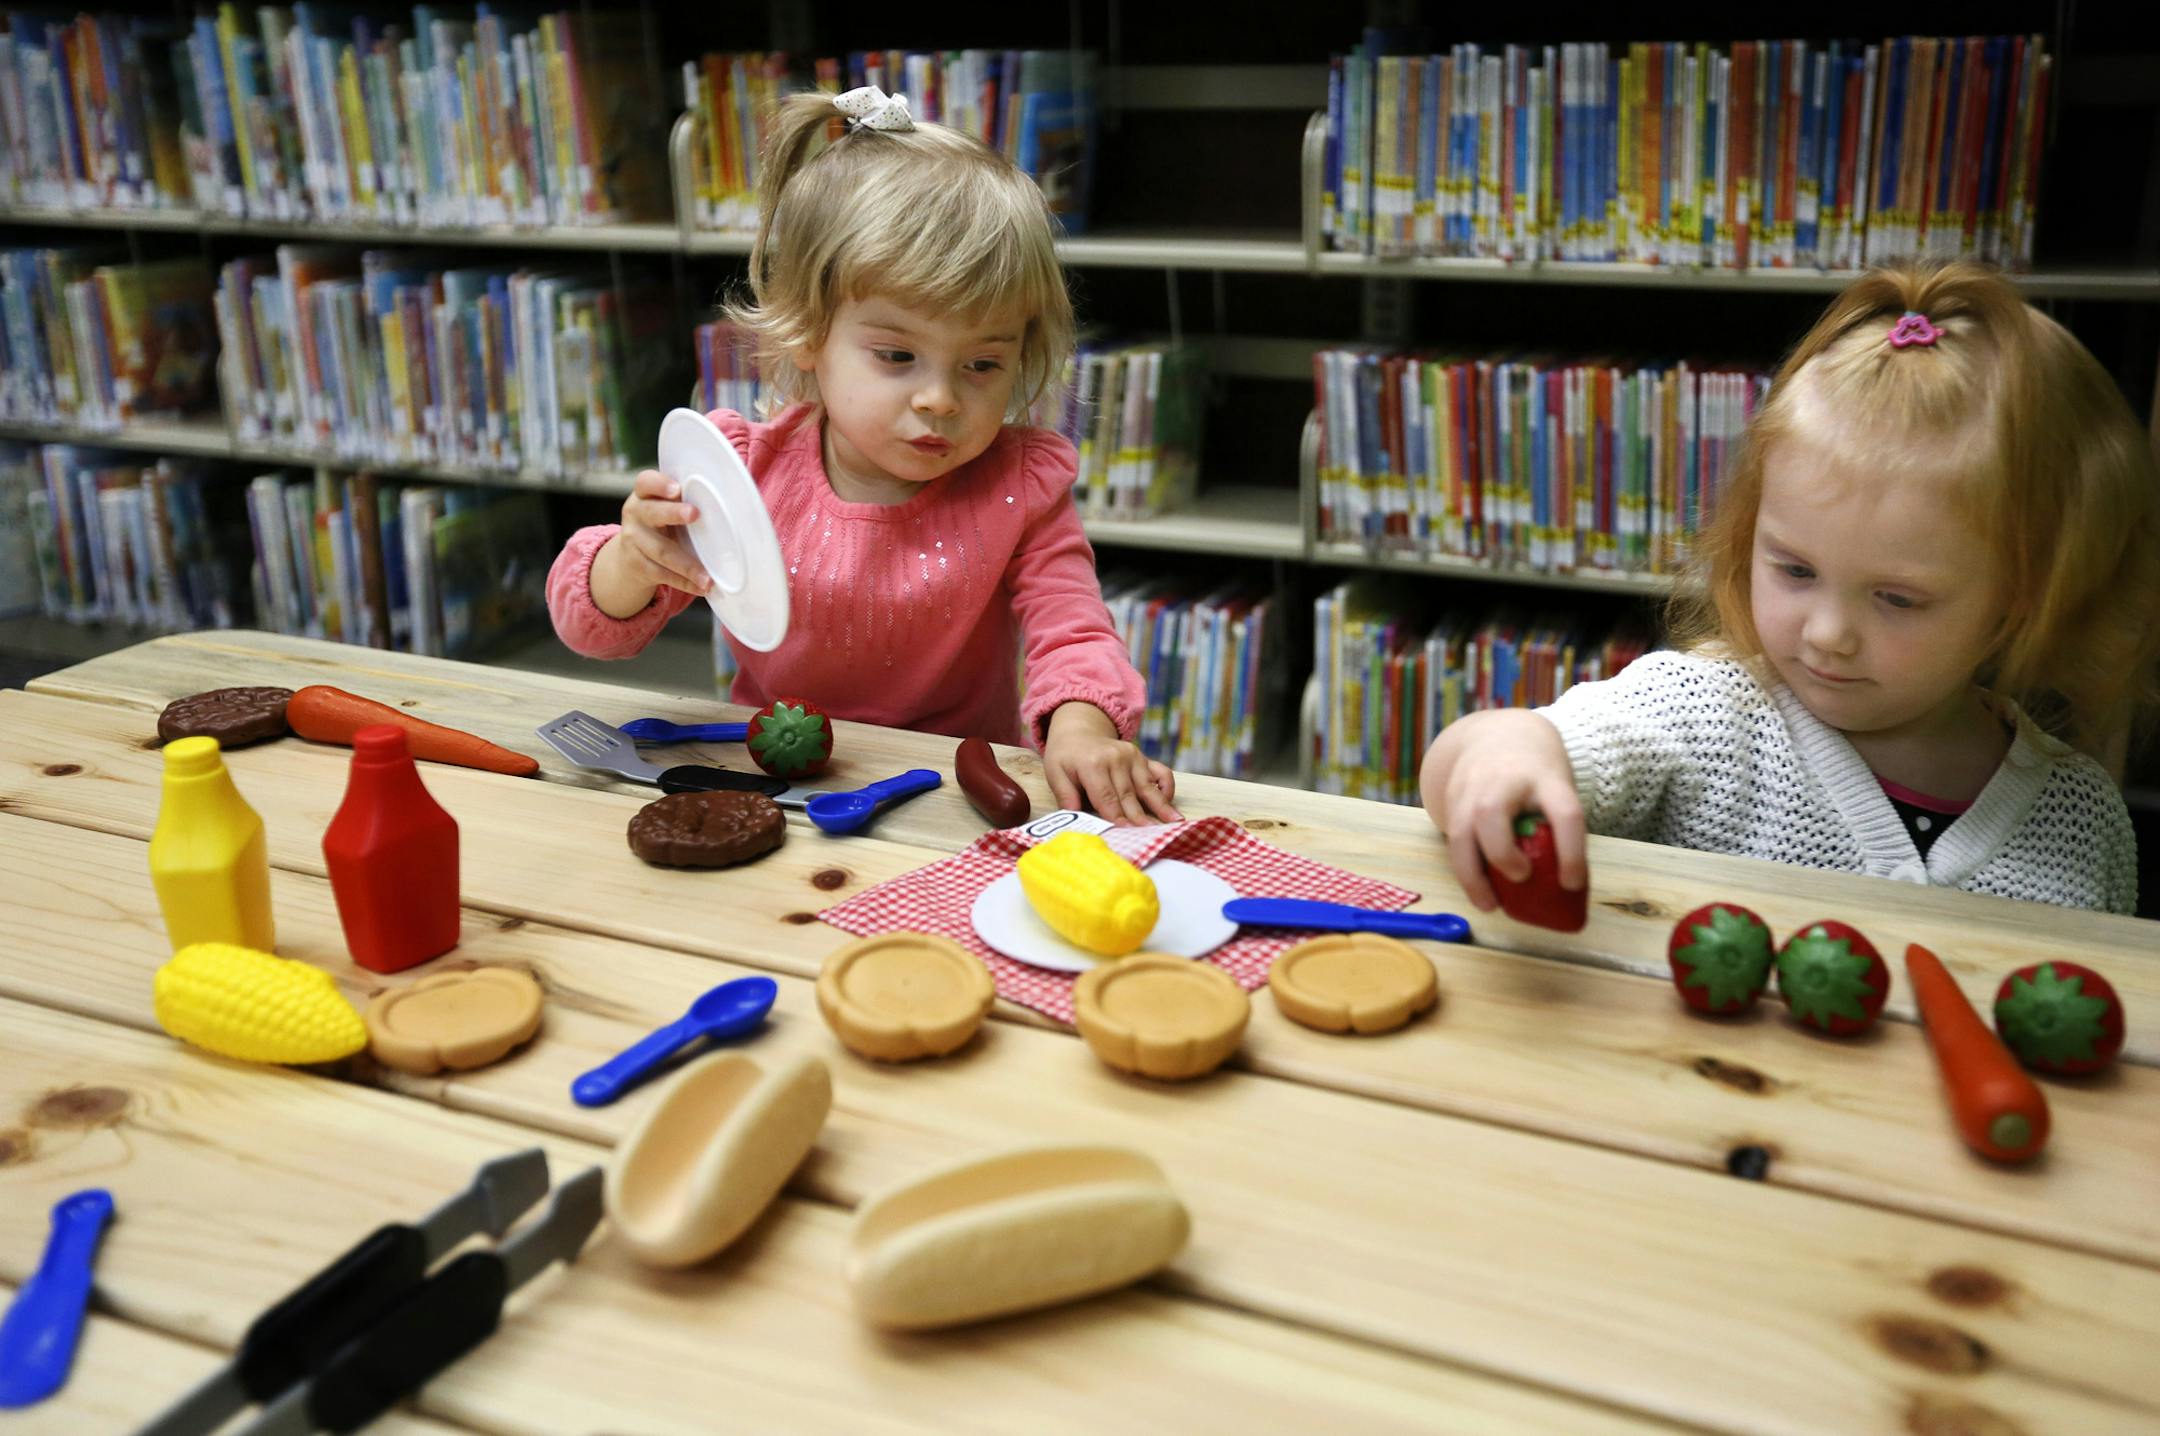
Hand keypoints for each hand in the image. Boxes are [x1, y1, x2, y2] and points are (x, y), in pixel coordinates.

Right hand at [588, 470, 708, 618]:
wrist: (629, 556)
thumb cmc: (661, 523)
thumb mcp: (664, 507)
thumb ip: (685, 500)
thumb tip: (734, 500)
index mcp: (644, 495)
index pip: (645, 482)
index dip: (659, 484)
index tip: (677, 489)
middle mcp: (635, 515)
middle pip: (651, 513)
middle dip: (673, 513)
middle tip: (695, 514)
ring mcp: (633, 541)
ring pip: (661, 551)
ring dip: (687, 565)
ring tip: (708, 577)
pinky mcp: (637, 565)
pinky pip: (662, 574)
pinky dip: (685, 582)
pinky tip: (702, 587)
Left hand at [1043, 702, 1181, 825]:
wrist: (1079, 731)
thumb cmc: (1066, 757)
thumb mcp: (1055, 772)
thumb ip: (1065, 795)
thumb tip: (1073, 817)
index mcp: (1092, 764)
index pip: (1106, 797)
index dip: (1117, 816)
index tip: (1128, 832)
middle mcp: (1115, 759)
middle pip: (1129, 795)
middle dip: (1140, 818)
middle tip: (1153, 836)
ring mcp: (1131, 756)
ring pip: (1147, 787)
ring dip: (1161, 805)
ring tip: (1174, 821)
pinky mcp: (1142, 756)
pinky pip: (1160, 771)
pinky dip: (1167, 786)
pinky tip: (1169, 802)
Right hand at [1418, 708, 1586, 911]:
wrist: (1497, 736)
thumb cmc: (1537, 776)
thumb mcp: (1556, 790)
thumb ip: (1557, 831)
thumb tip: (1565, 892)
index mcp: (1545, 777)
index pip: (1564, 814)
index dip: (1571, 853)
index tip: (1572, 884)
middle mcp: (1503, 780)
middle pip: (1492, 814)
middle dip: (1503, 853)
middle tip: (1522, 877)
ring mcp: (1471, 789)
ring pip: (1461, 833)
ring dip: (1473, 876)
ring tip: (1491, 906)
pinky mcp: (1452, 802)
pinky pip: (1453, 843)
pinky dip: (1465, 872)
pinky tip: (1479, 892)